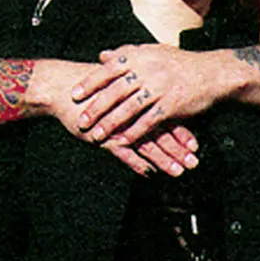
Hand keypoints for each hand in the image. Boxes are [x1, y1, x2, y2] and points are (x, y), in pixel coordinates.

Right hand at [25, 57, 191, 173]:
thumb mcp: (117, 88)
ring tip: (179, 172)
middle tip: (194, 163)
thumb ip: (135, 96)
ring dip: (164, 160)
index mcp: (139, 100)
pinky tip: (149, 173)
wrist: (64, 87)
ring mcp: (119, 126)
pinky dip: (137, 163)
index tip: (196, 146)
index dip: (181, 133)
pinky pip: (124, 152)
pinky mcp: (104, 136)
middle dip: (179, 150)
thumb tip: (152, 102)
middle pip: (161, 133)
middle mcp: (133, 113)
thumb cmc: (92, 88)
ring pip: (147, 145)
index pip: (165, 118)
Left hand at [73, 44, 226, 149]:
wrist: (212, 72)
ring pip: (128, 109)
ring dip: (110, 124)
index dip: (90, 83)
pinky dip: (133, 133)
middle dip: (95, 108)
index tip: (74, 94)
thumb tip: (102, 55)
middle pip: (115, 92)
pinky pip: (147, 122)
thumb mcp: (152, 51)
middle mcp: (147, 72)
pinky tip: (121, 142)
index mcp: (140, 57)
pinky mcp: (170, 106)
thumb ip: (126, 53)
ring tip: (96, 135)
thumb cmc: (181, 63)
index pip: (108, 70)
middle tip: (80, 120)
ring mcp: (159, 89)